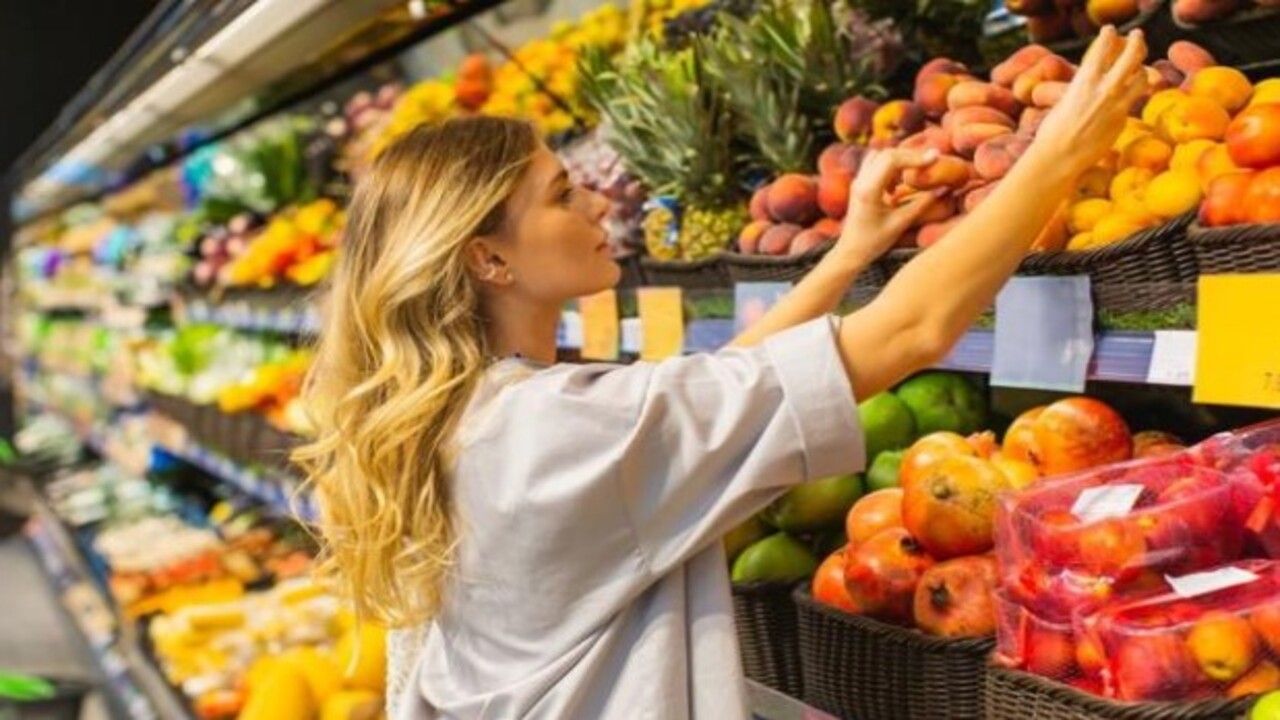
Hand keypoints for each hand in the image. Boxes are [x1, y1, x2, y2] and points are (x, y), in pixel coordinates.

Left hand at [835, 148, 945, 264]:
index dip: (915, 157)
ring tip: (914, 173)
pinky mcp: (859, 184)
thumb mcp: (901, 223)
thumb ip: (922, 204)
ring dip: (899, 159)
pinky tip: (899, 184)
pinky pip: (875, 164)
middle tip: (930, 162)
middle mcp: (860, 181)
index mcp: (868, 190)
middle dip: (910, 155)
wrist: (850, 252)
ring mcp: (857, 181)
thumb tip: (943, 188)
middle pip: (887, 154)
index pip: (892, 160)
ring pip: (880, 155)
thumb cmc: (873, 242)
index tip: (935, 157)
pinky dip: (890, 166)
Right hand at [1029, 26, 1148, 179]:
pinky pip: (1132, 101)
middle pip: (1131, 56)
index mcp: (1085, 80)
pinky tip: (1128, 96)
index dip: (1108, 35)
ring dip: (1141, 69)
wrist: (1059, 156)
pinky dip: (1131, 94)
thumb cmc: (1053, 130)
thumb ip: (1080, 88)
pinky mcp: (1122, 119)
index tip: (1110, 31)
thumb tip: (1088, 82)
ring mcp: (1117, 105)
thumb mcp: (1064, 101)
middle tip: (1137, 37)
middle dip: (1136, 42)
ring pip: (1142, 77)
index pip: (1102, 47)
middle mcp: (1104, 89)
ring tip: (1138, 69)